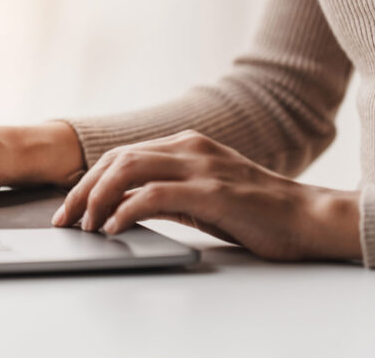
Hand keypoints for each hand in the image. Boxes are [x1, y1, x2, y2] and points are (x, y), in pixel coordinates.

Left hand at [51, 129, 360, 260]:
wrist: (309, 218)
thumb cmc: (255, 212)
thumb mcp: (200, 197)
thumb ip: (162, 195)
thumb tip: (118, 210)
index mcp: (185, 145)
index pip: (122, 155)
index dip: (90, 180)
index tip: (71, 207)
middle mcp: (189, 148)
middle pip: (117, 159)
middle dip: (84, 189)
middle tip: (65, 219)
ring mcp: (201, 167)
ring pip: (129, 170)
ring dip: (98, 198)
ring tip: (85, 225)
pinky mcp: (212, 191)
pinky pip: (155, 195)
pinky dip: (127, 210)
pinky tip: (114, 228)